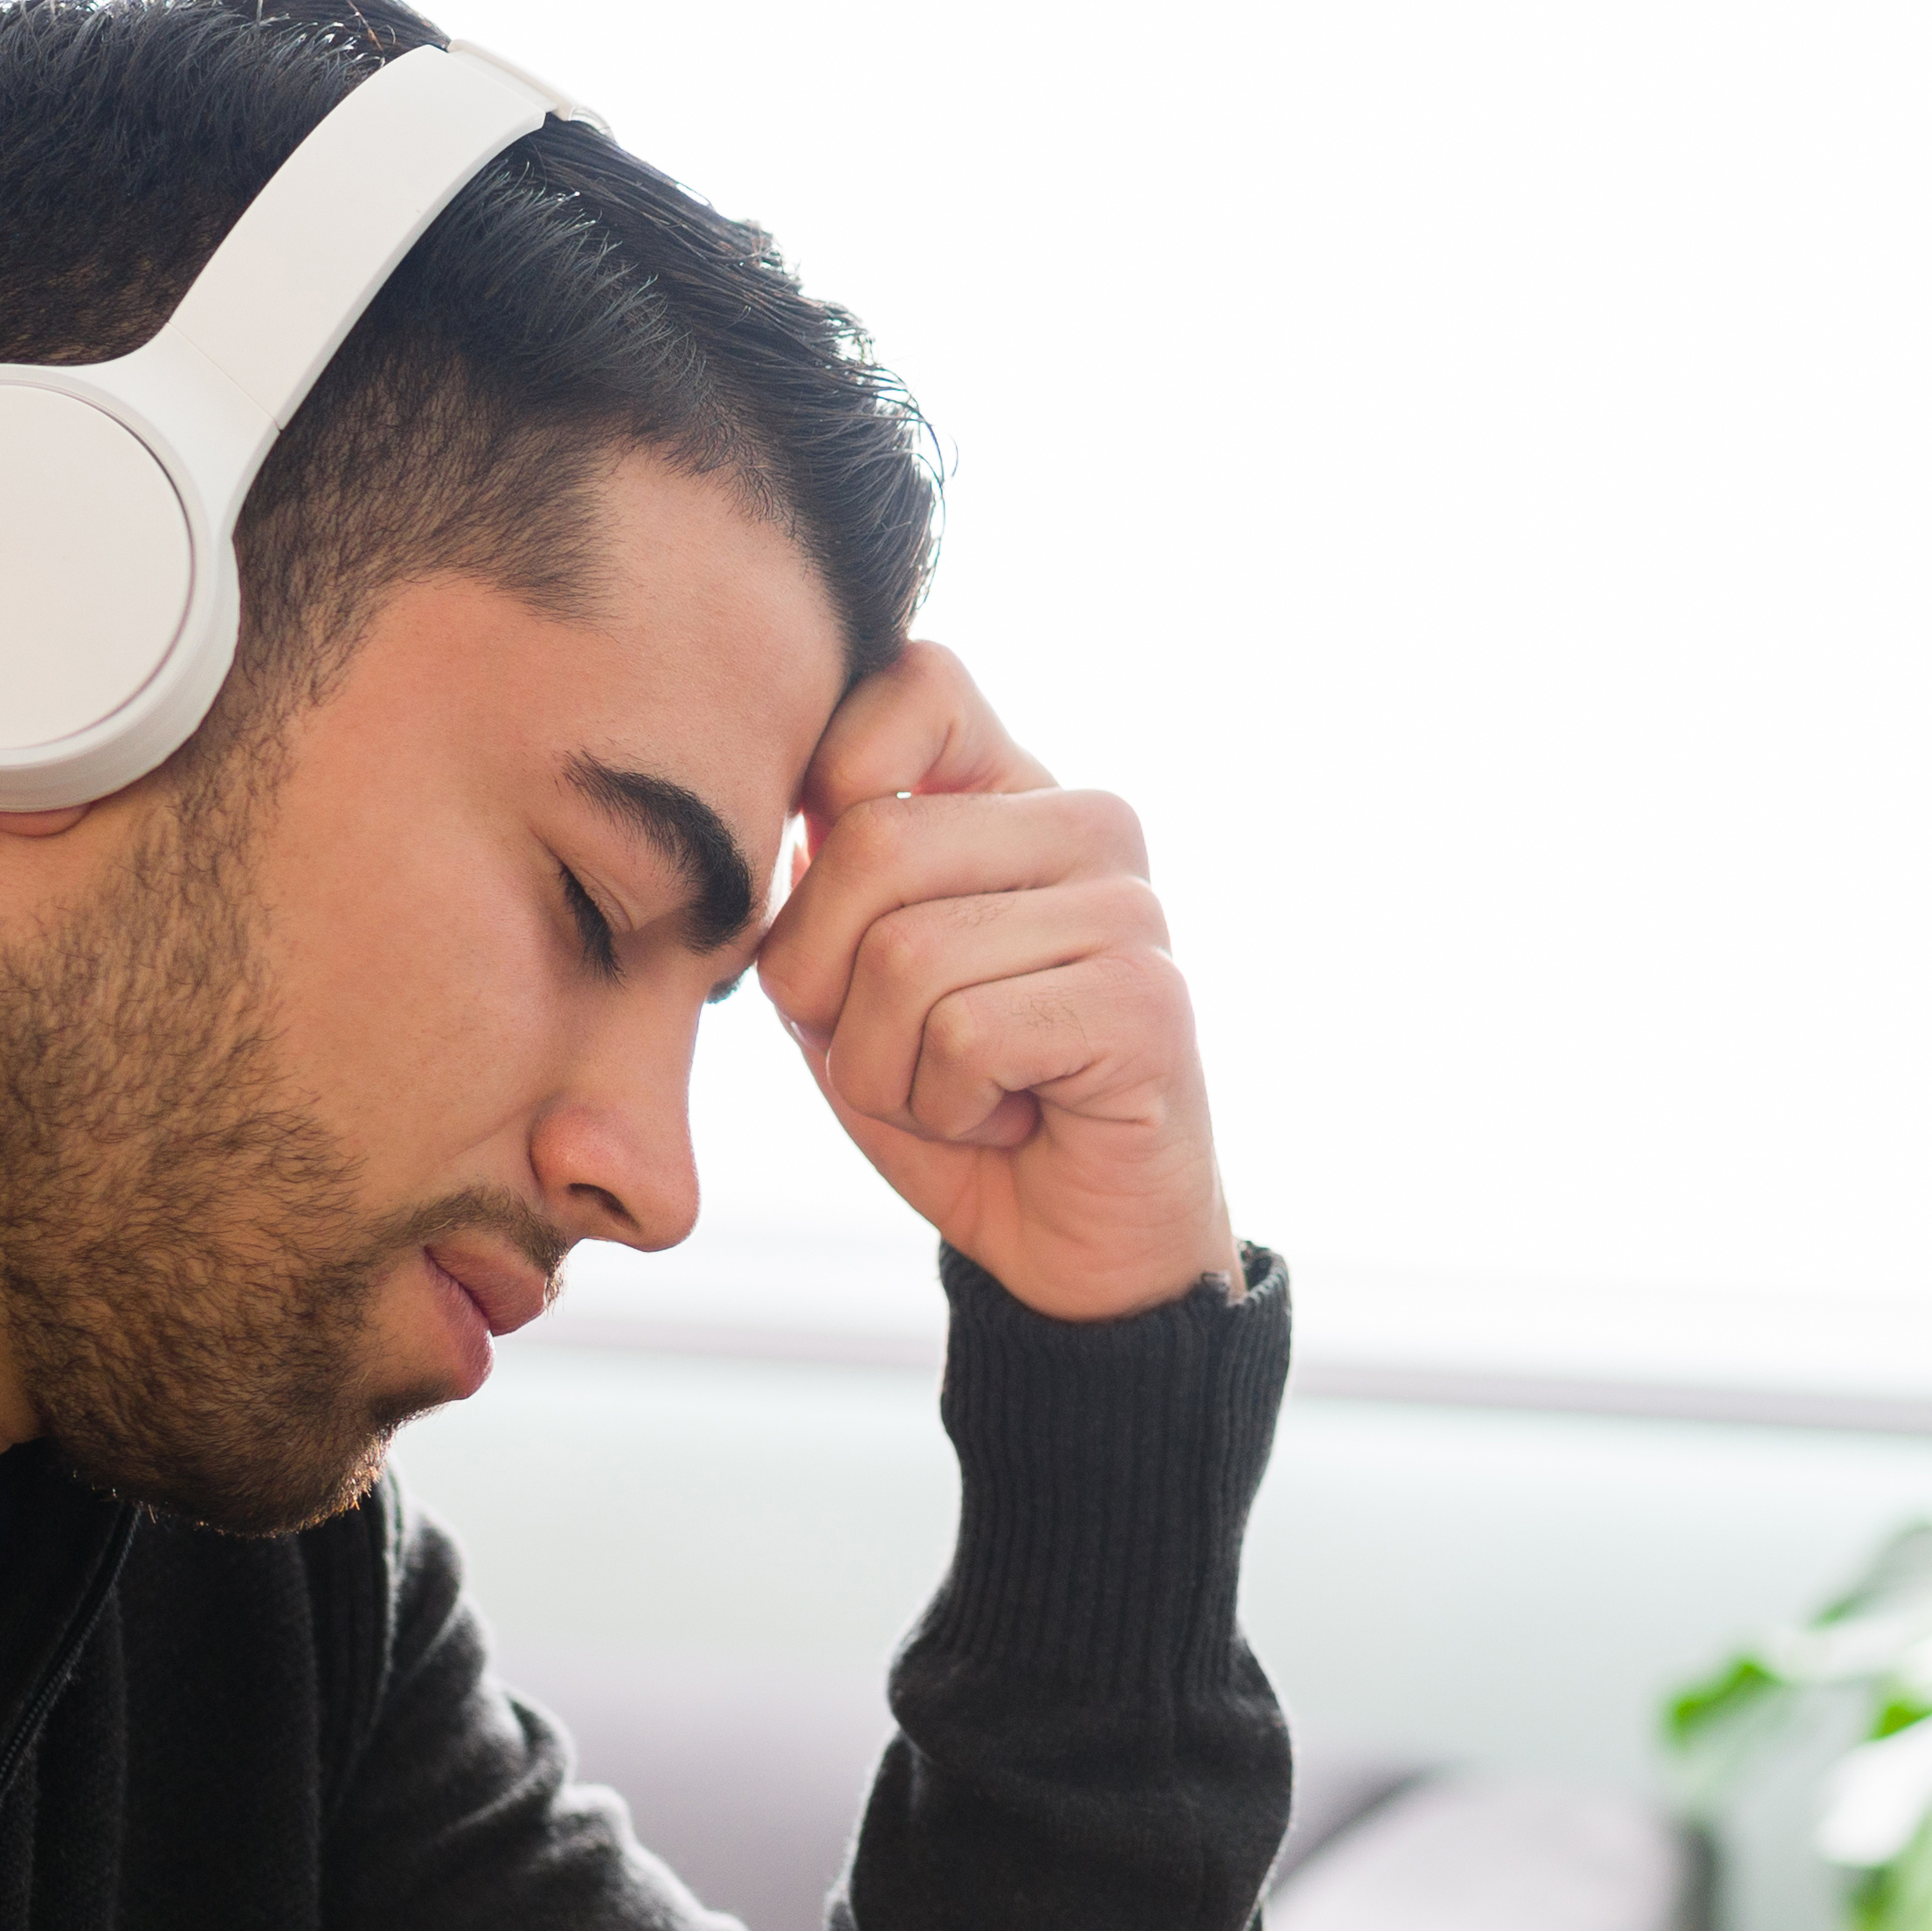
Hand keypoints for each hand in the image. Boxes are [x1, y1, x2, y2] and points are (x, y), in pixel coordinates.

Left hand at [763, 645, 1238, 1322]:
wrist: (1074, 1249)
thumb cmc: (956, 1104)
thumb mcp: (852, 980)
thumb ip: (820, 878)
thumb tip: (784, 813)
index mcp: (1018, 790)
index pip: (914, 681)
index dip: (831, 782)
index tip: (840, 912)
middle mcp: (1090, 822)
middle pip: (871, 840)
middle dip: (830, 985)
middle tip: (896, 1052)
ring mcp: (1130, 906)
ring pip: (907, 956)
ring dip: (890, 1072)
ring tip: (961, 1095)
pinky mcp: (1147, 1001)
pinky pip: (968, 1034)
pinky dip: (949, 1109)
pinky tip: (1011, 1121)